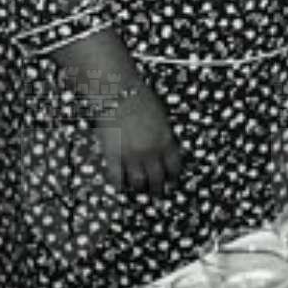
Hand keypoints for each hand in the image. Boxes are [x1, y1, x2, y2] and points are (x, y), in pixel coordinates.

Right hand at [98, 83, 183, 198]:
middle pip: (157, 178)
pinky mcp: (113, 157)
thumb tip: (165, 148)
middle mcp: (150, 151)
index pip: (173, 166)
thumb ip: (164, 135)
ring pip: (138, 182)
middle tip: (157, 194)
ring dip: (140, 189)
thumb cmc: (140, 99)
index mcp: (165, 140)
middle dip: (158, 188)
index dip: (173, 176)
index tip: (171, 181)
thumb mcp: (161, 117)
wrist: (118, 94)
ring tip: (140, 191)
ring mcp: (131, 156)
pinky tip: (120, 186)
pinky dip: (119, 185)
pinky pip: (117, 178)